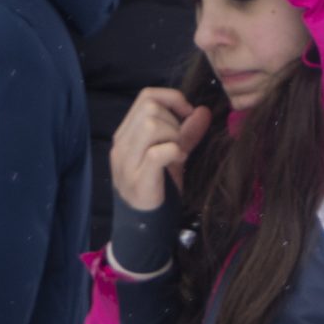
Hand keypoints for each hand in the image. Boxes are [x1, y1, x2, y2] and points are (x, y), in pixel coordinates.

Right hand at [110, 86, 210, 210]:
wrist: (144, 227)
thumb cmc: (157, 189)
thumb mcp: (173, 154)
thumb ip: (186, 132)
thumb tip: (203, 111)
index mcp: (125, 135)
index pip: (145, 97)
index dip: (171, 98)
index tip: (186, 113)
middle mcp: (120, 147)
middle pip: (149, 108)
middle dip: (173, 119)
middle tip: (179, 141)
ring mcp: (126, 164)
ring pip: (150, 125)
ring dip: (173, 135)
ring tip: (177, 152)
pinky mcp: (137, 180)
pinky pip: (157, 152)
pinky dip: (173, 151)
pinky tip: (178, 161)